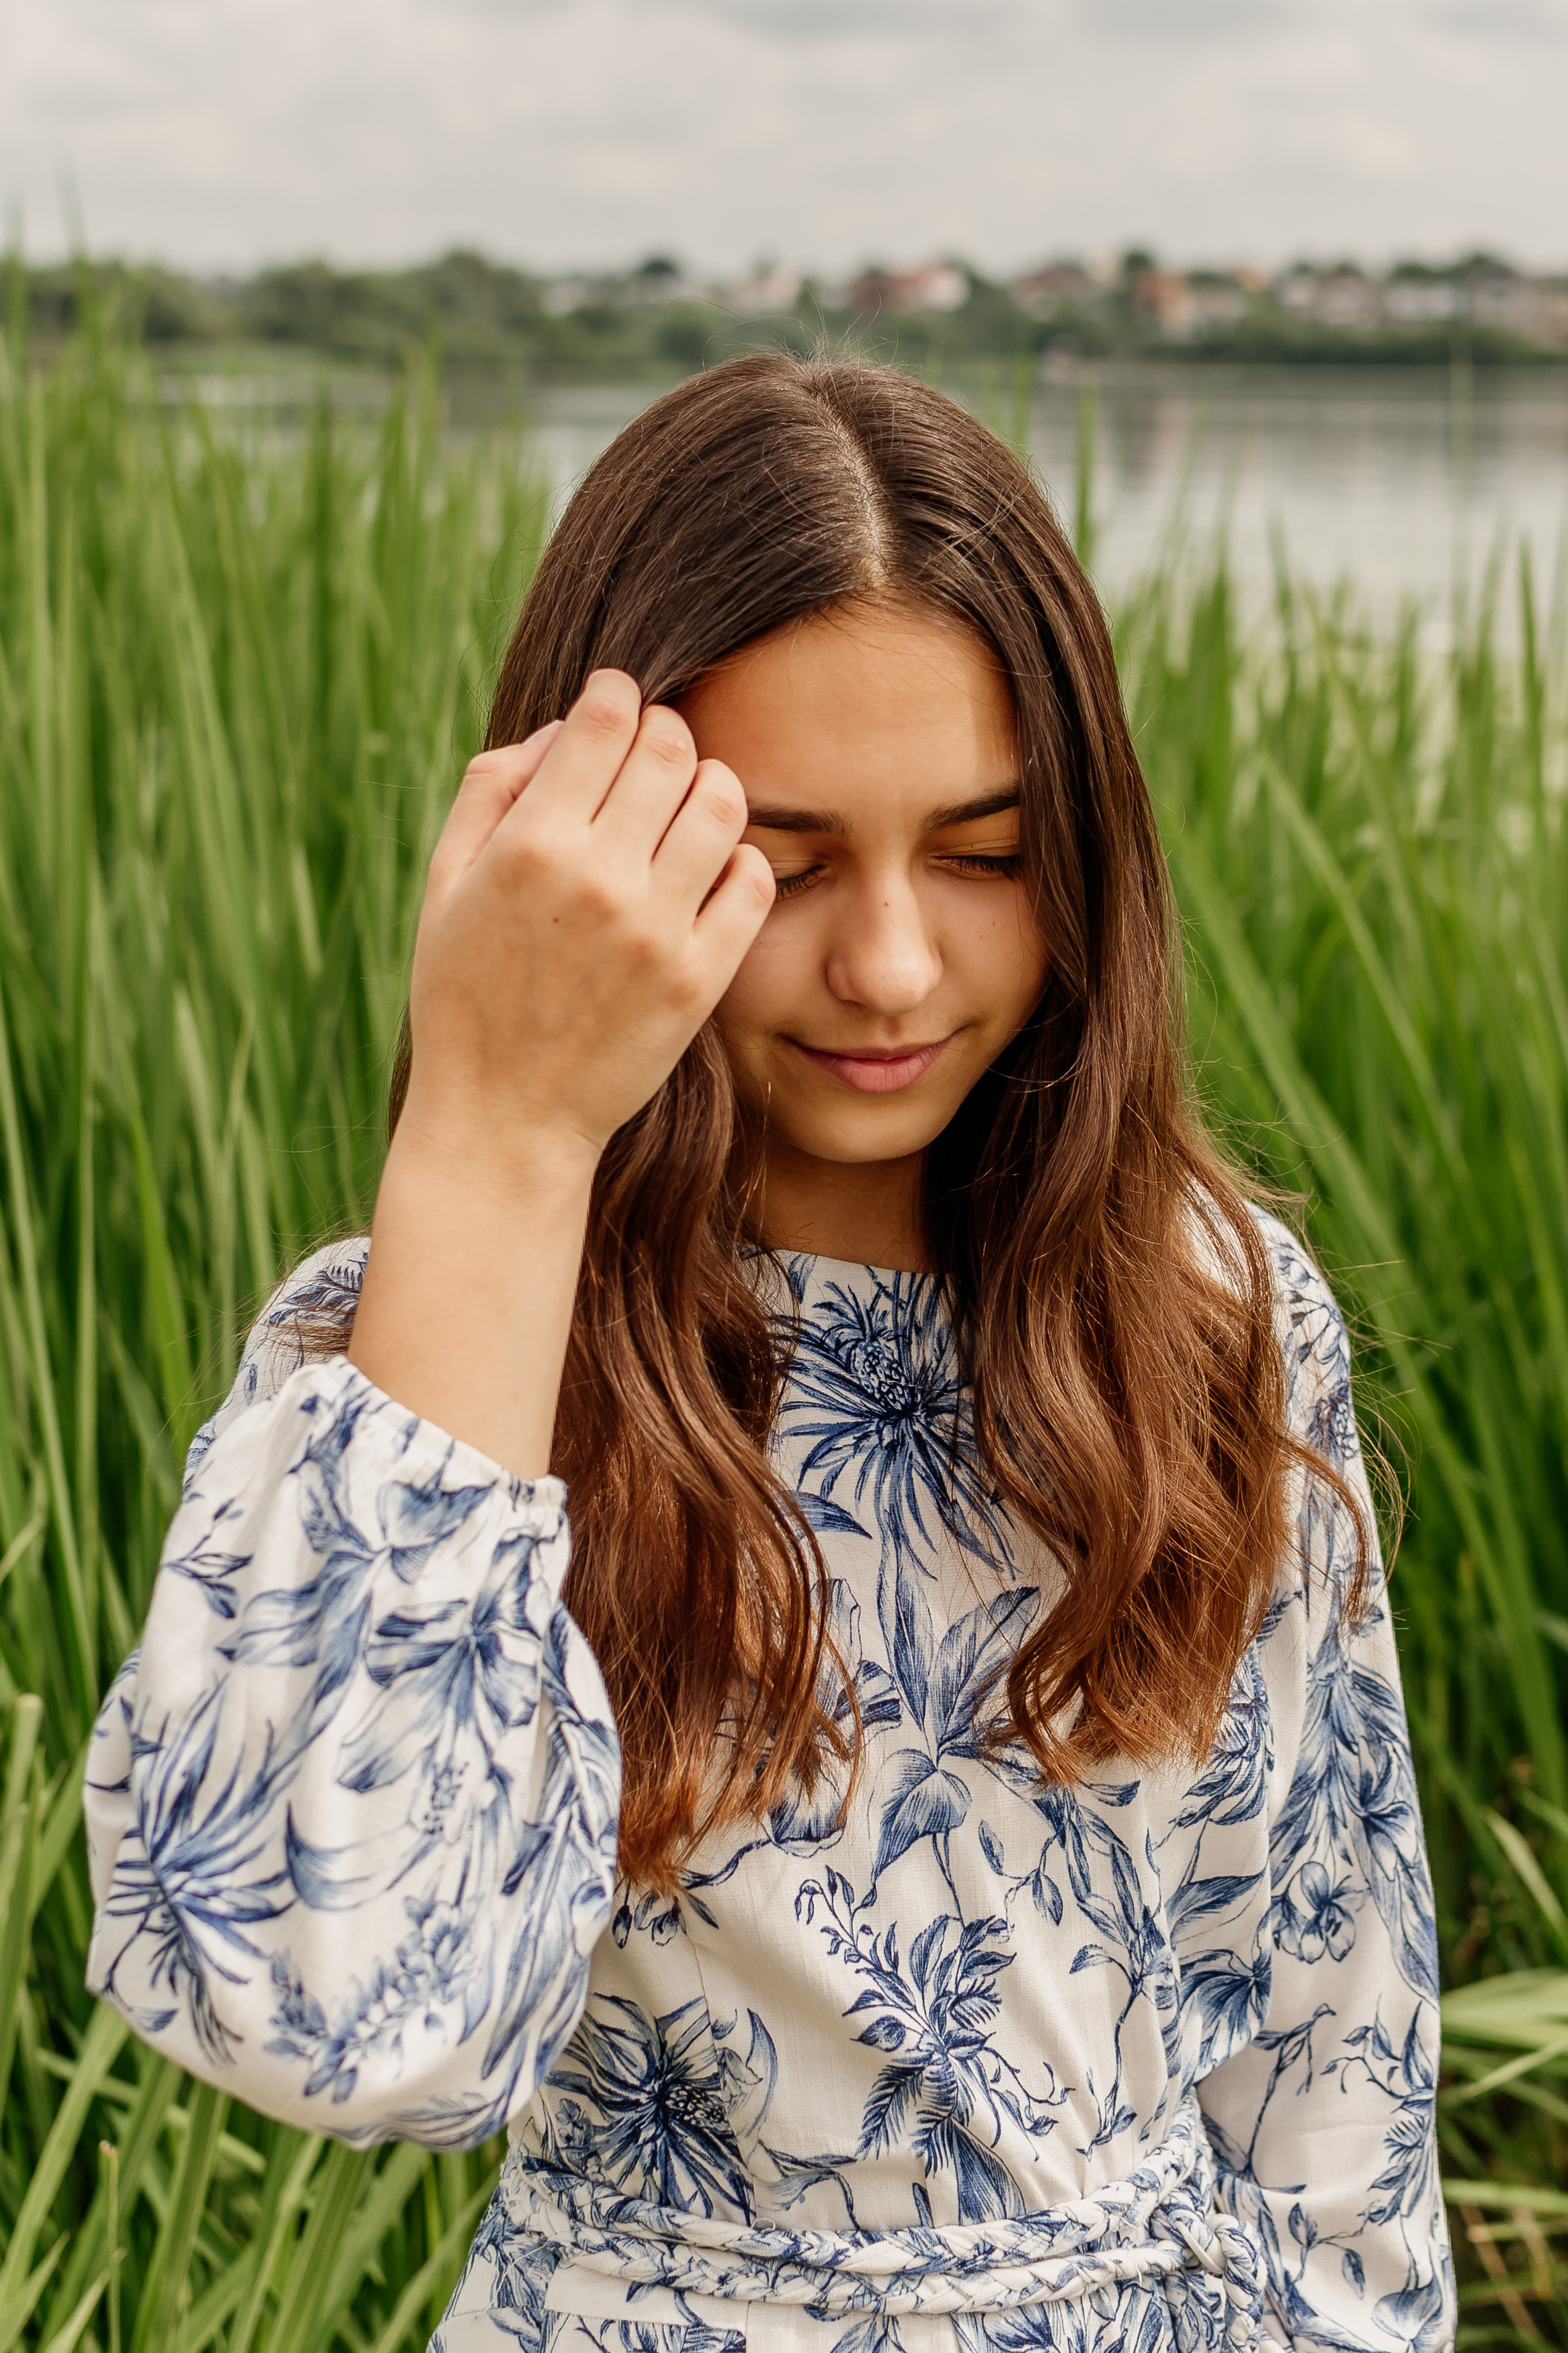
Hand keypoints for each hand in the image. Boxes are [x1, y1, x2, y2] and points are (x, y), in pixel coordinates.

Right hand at [401, 670, 774, 1178]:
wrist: (504, 1119)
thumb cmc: (464, 996)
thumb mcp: (444, 885)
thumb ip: (491, 790)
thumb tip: (564, 728)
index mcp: (531, 845)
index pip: (605, 718)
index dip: (615, 694)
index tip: (614, 705)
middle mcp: (600, 880)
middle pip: (672, 747)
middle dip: (663, 735)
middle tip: (649, 759)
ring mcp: (658, 930)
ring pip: (724, 802)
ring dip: (708, 788)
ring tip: (683, 811)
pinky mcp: (701, 978)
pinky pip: (753, 880)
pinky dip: (738, 860)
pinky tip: (706, 873)